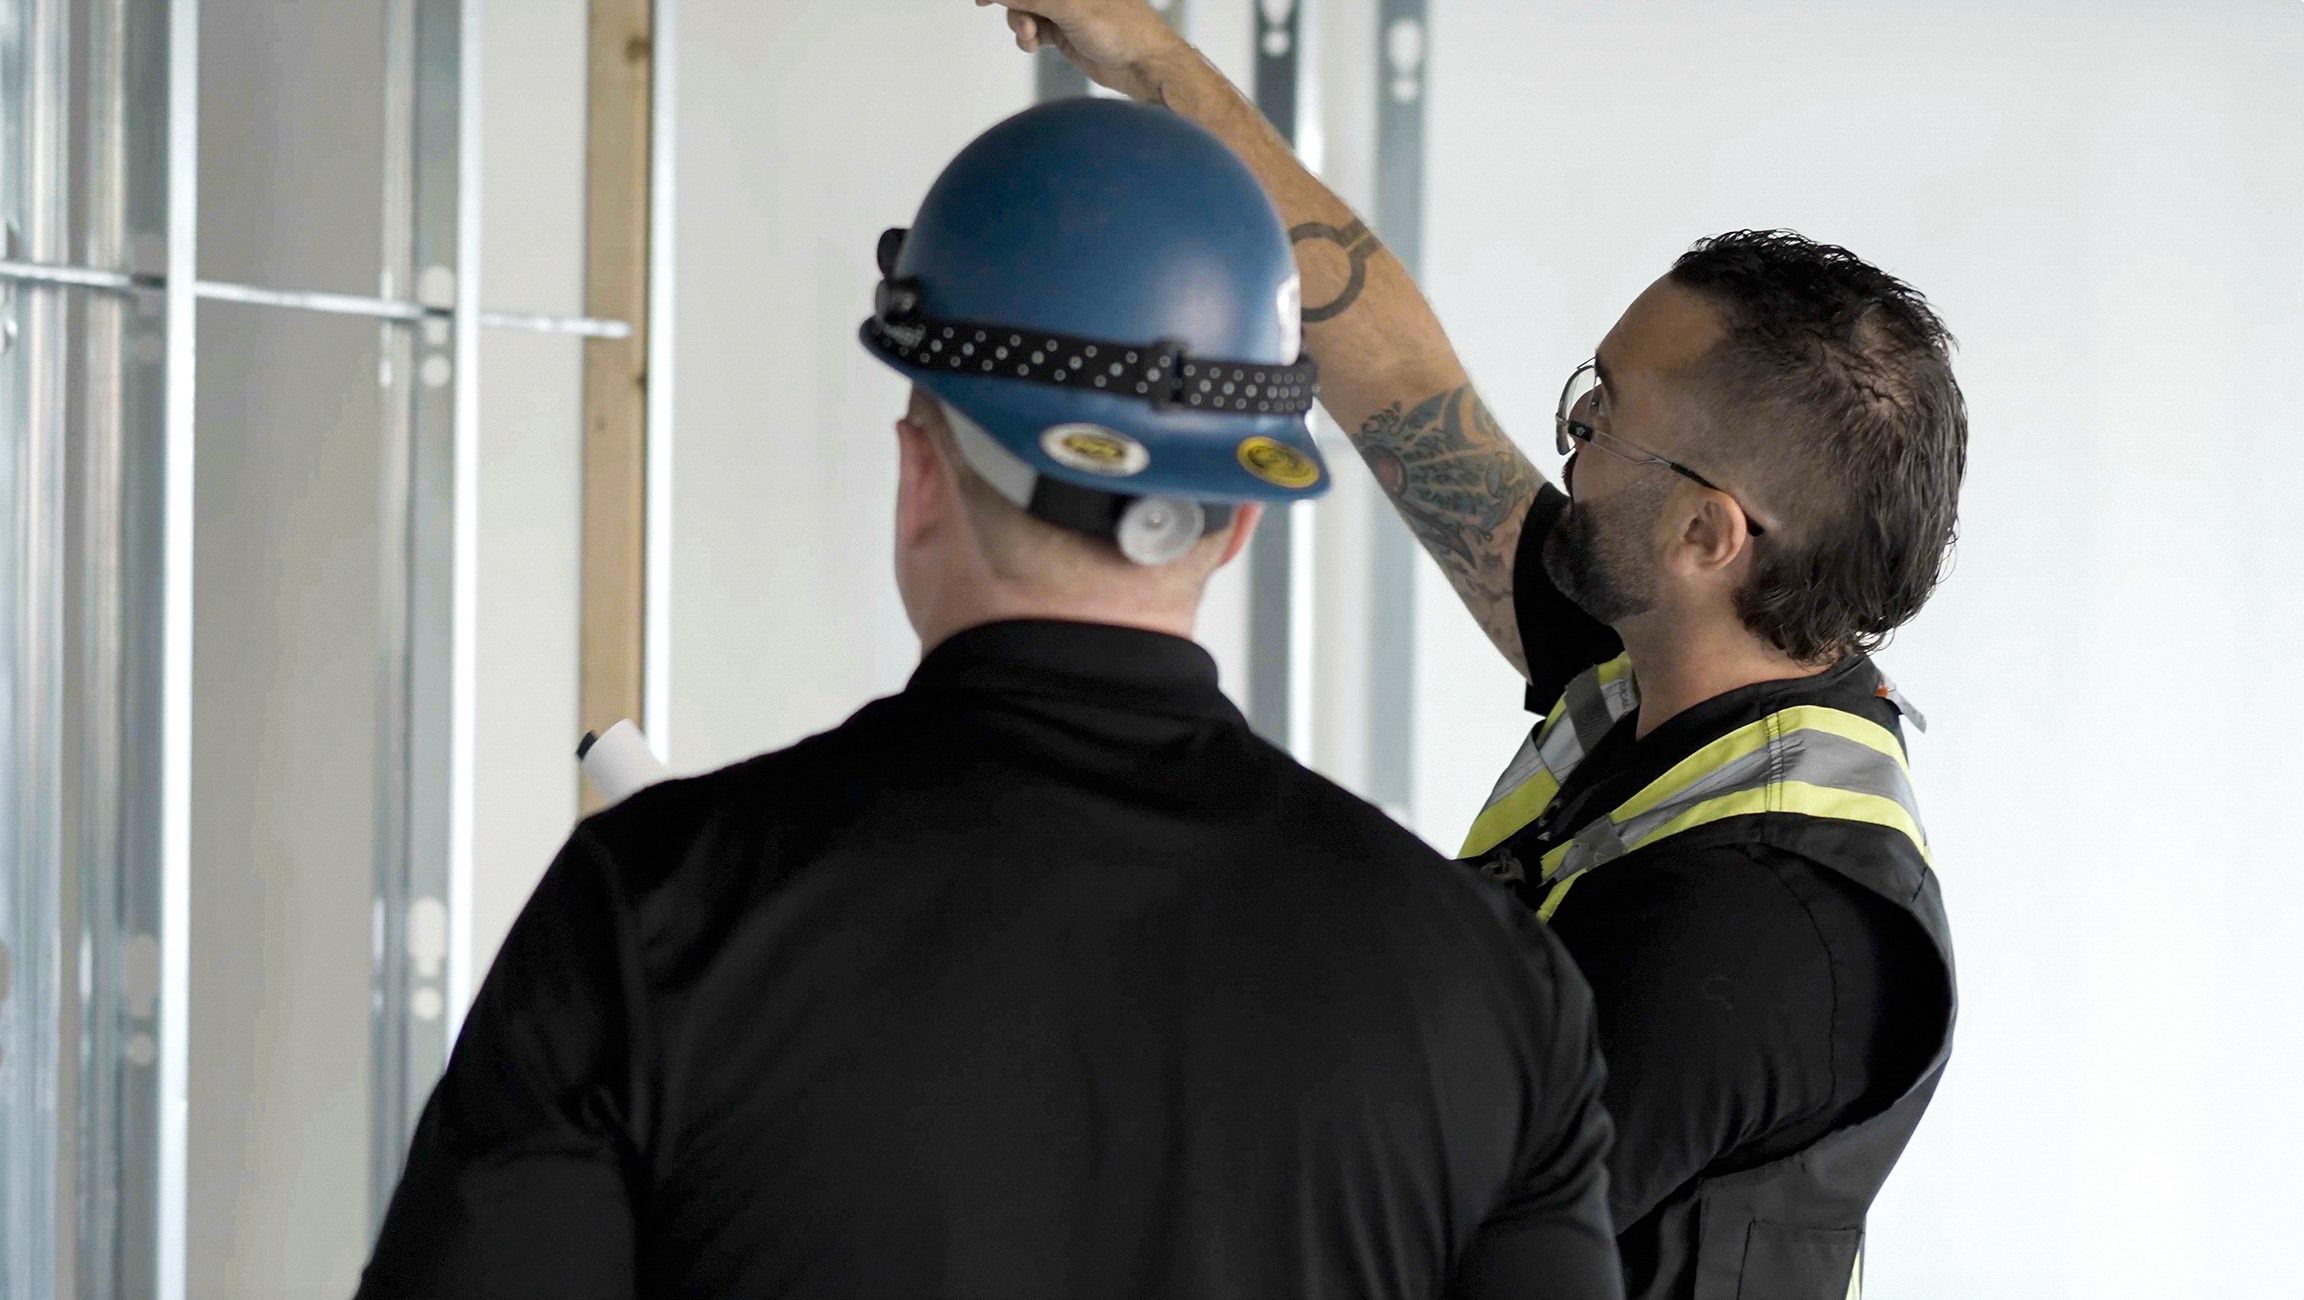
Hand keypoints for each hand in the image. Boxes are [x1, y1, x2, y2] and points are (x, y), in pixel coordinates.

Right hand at [975, 0, 1188, 102]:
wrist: (1148, 68)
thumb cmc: (1124, 31)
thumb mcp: (1070, 8)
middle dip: (1016, 7)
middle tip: (1022, 25)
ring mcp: (1067, 9)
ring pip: (1027, 10)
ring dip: (1021, 25)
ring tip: (1031, 39)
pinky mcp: (1066, 32)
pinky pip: (1035, 30)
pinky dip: (1028, 38)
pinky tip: (1035, 46)